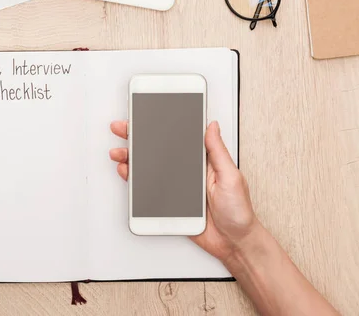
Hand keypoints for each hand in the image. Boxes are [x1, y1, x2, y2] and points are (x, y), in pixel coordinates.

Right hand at [109, 120, 258, 263]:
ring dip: (132, 159)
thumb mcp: (231, 176)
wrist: (234, 243)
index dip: (161, 126)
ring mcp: (177, 187)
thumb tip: (212, 126)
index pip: (178, 138)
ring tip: (120, 153)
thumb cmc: (238, 211)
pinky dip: (135, 181)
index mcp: (203, 161)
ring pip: (150, 169)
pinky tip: (127, 172)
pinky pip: (148, 190)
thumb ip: (218, 151)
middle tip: (123, 129)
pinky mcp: (170, 203)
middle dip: (138, 139)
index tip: (147, 115)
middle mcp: (187, 172)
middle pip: (158, 151)